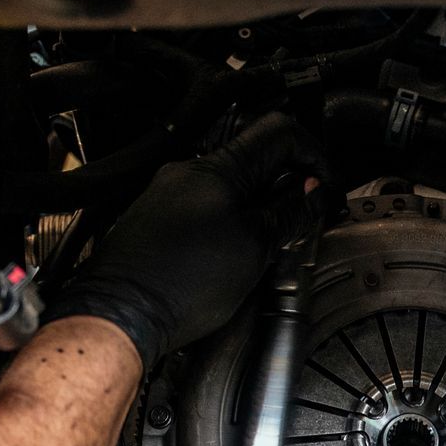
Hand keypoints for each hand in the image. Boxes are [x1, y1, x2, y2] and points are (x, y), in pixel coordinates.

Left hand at [46, 112, 326, 369]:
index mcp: (218, 168)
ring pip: (233, 187)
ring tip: (268, 245)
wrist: (121, 313)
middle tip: (302, 221)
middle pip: (256, 160)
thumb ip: (288, 213)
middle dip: (287, 187)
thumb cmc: (181, 283)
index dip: (313, 156)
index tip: (324, 189)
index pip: (281, 133)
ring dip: (261, 207)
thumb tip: (314, 190)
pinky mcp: (160, 218)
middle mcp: (190, 171)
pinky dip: (233, 222)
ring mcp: (172, 193)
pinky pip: (209, 208)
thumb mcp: (254, 247)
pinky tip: (235, 255)